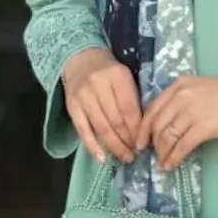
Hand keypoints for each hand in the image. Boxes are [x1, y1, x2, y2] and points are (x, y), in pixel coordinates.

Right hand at [61, 48, 141, 163]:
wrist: (81, 59)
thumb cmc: (109, 72)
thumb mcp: (125, 78)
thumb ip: (134, 99)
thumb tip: (144, 132)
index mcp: (118, 75)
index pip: (130, 109)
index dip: (138, 130)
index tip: (145, 144)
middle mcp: (99, 85)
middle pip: (116, 120)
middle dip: (128, 141)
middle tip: (135, 154)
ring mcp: (83, 96)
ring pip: (101, 128)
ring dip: (114, 146)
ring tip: (125, 157)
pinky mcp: (72, 106)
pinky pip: (83, 130)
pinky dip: (93, 146)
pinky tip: (103, 158)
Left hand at [136, 75, 217, 170]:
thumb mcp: (200, 88)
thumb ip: (182, 100)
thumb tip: (168, 123)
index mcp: (179, 85)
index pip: (152, 109)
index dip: (143, 128)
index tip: (140, 141)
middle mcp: (181, 96)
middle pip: (157, 125)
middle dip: (152, 143)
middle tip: (153, 154)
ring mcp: (191, 112)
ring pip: (167, 137)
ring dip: (163, 152)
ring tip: (163, 162)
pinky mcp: (203, 127)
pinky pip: (181, 146)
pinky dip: (174, 157)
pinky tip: (172, 164)